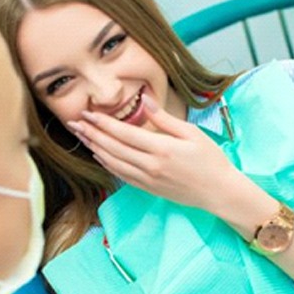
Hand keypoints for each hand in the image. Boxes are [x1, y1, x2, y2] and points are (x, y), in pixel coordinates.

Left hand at [68, 95, 237, 211]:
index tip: (88, 114)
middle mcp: (150, 165)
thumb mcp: (191, 133)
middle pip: (112, 148)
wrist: (218, 192)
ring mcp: (147, 179)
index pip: (123, 133)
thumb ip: (164, 119)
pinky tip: (98, 154)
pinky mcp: (147, 188)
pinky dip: (107, 164)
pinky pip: (121, 175)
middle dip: (91, 134)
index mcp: (161, 148)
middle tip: (75, 123)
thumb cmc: (210, 160)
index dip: (103, 123)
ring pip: (113, 162)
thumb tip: (145, 100)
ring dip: (95, 148)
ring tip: (81, 137)